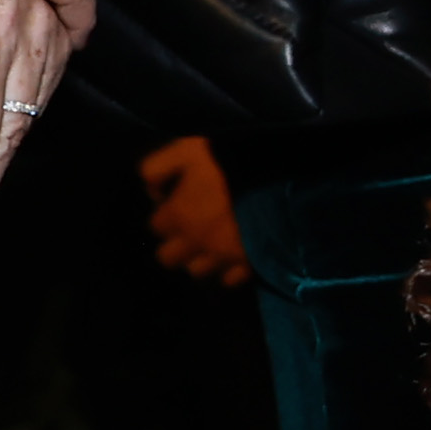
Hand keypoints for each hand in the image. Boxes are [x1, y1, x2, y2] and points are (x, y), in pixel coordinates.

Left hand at [139, 136, 251, 285]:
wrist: (277, 173)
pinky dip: (229, 271)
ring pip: (198, 272)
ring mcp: (223, 256)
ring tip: (213, 244)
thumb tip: (154, 193)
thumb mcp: (183, 149)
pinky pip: (231, 280)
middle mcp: (195, 242)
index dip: (166, 214)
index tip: (178, 203)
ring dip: (201, 259)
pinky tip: (234, 256)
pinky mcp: (250, 263)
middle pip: (168, 258)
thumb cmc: (228, 159)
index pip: (155, 226)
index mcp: (178, 215)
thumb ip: (157, 169)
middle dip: (176, 244)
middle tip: (192, 229)